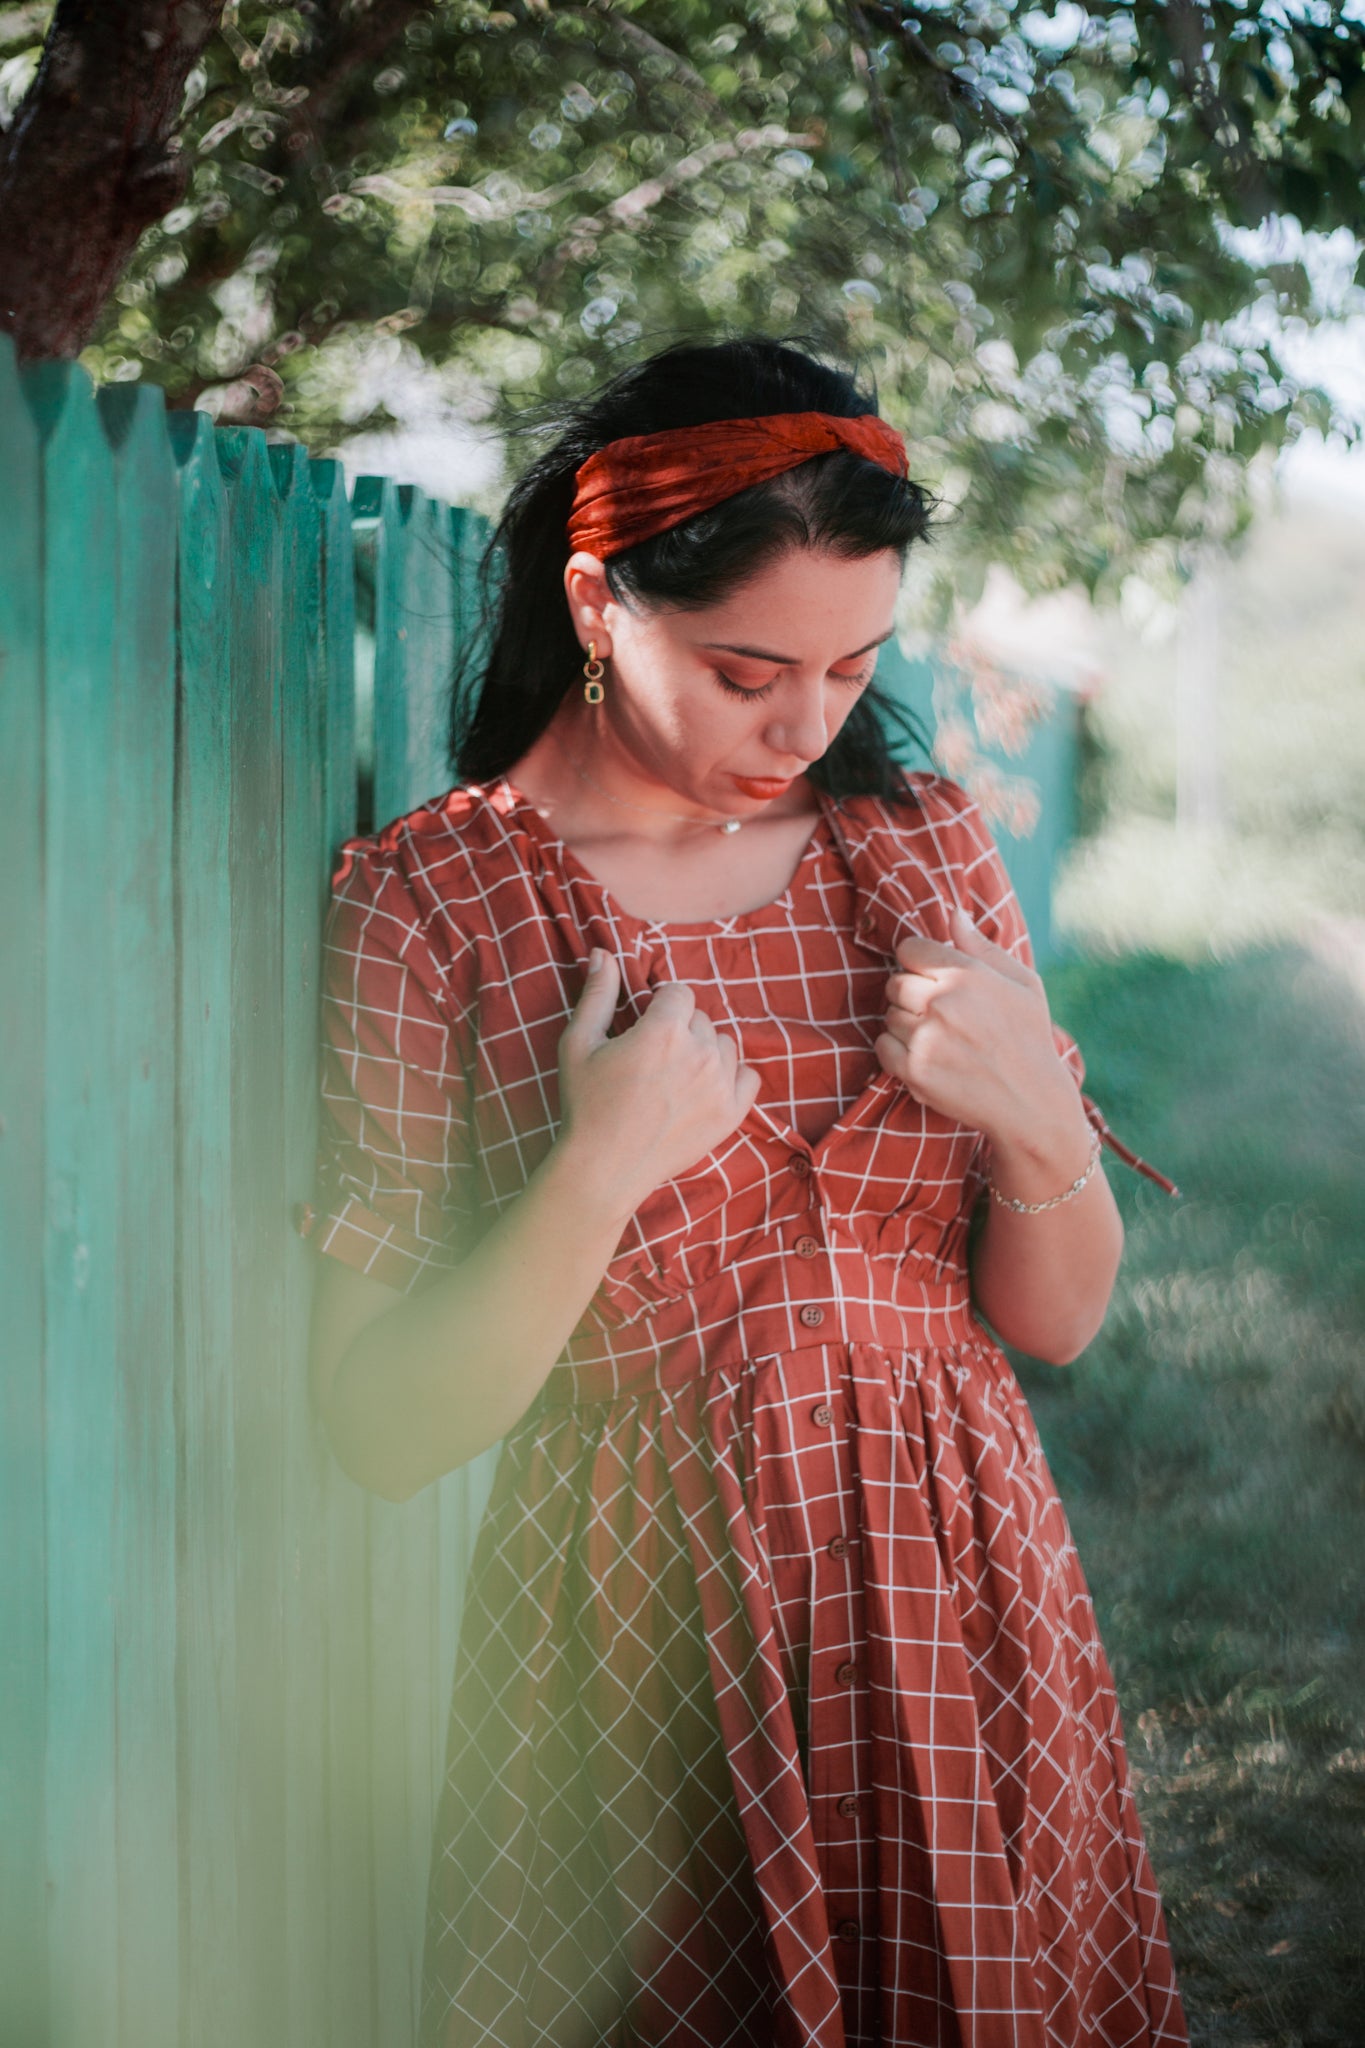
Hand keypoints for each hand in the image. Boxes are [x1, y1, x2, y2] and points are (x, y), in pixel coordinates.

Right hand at [557, 949, 760, 1216]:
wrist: (604, 1168)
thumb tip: (603, 953)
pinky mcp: (732, 1114)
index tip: (644, 1027)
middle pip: (700, 1018)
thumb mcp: (579, 1043)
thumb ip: (597, 994)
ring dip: (704, 1051)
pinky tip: (703, 1088)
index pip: (679, 992)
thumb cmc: (586, 1104)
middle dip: (679, 1029)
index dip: (659, 1006)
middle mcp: (700, 1053)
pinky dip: (730, 1077)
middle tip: (652, 1059)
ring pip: (724, 1045)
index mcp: (665, 1030)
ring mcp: (720, 1085)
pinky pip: (748, 1077)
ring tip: (674, 1076)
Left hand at [876, 906, 1080, 1153]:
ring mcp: (926, 1037)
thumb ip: (982, 947)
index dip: (919, 962)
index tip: (933, 978)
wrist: (1031, 1102)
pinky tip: (928, 1057)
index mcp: (967, 974)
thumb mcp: (1022, 984)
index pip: (909, 948)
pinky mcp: (915, 1070)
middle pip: (895, 982)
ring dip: (906, 1025)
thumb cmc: (1029, 1037)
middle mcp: (943, 1002)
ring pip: (889, 1015)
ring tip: (940, 1039)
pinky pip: (883, 1046)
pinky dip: (897, 1051)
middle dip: (912, 994)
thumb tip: (954, 913)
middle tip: (940, 1014)